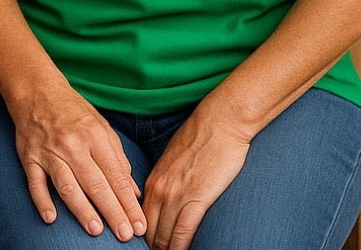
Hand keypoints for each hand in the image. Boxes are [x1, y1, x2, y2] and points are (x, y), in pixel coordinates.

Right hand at [9, 84, 145, 241]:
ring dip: (82, 209)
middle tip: (125, 235)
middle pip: (95, 183)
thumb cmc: (73, 111)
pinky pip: (35, 182)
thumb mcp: (101, 126)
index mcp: (94, 136)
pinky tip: (50, 218)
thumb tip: (133, 192)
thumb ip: (118, 159)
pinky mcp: (29, 157)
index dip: (128, 202)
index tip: (138, 225)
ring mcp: (49, 152)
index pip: (116, 175)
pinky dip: (41, 200)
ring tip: (96, 230)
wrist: (37, 91)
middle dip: (112, 211)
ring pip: (67, 185)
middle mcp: (73, 144)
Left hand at [141, 111, 250, 249]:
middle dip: (154, 248)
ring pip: (163, 236)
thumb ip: (166, 182)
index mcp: (153, 181)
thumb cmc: (200, 139)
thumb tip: (165, 201)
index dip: (145, 238)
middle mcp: (159, 189)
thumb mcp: (173, 161)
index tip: (150, 248)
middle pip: (148, 232)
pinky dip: (181, 248)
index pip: (140, 220)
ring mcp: (175, 194)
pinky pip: (183, 233)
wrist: (219, 123)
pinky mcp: (195, 198)